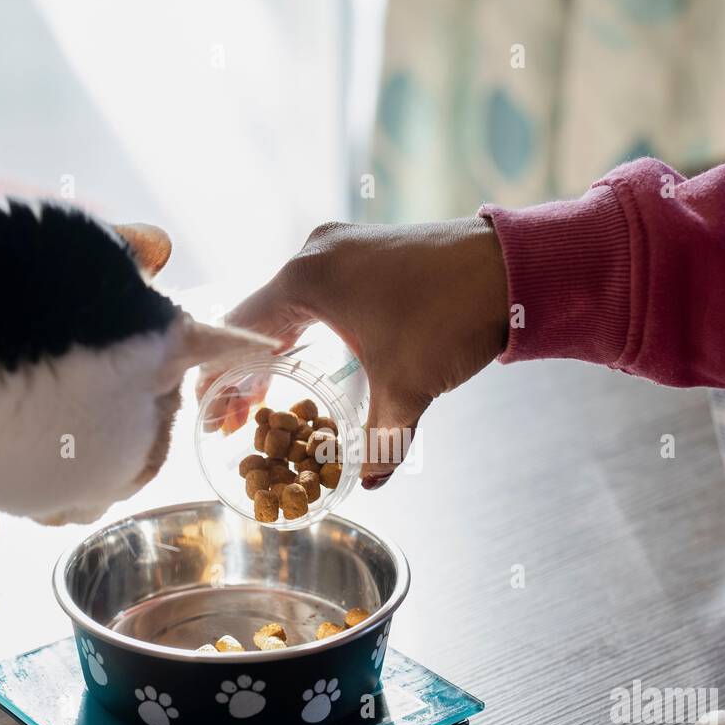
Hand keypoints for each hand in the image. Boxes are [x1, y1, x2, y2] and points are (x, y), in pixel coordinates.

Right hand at [196, 217, 509, 485]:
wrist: (512, 266)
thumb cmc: (451, 318)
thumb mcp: (408, 388)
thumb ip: (382, 440)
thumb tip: (369, 481)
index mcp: (305, 280)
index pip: (240, 333)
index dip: (221, 380)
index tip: (212, 414)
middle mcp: (314, 253)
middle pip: (259, 319)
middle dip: (246, 371)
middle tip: (234, 415)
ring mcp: (342, 244)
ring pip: (289, 304)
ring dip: (276, 348)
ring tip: (265, 394)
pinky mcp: (367, 246)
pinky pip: (318, 291)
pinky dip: (305, 326)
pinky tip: (308, 355)